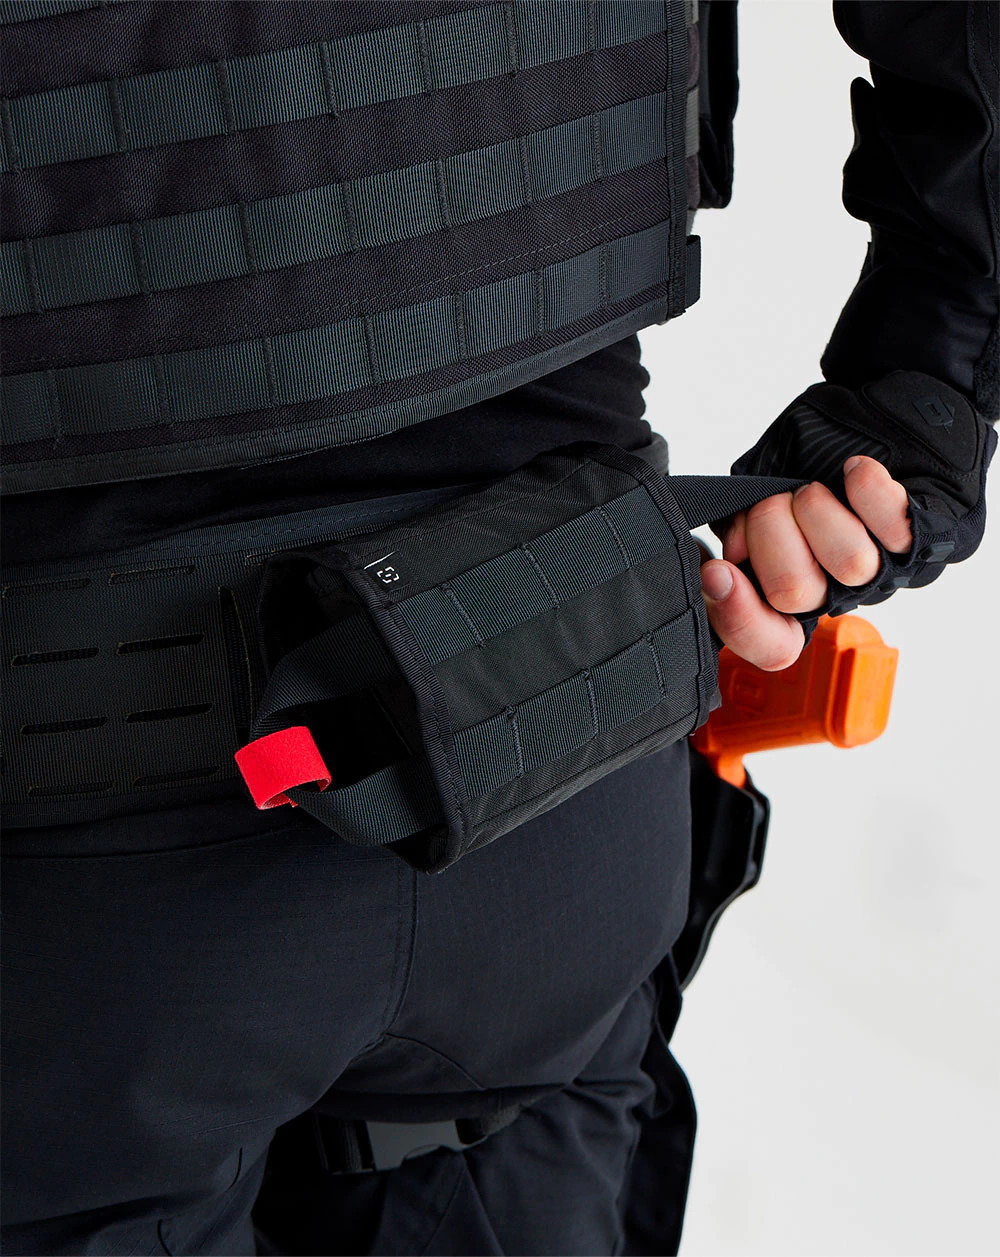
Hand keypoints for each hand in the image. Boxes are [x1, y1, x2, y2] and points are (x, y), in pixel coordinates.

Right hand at [700, 456, 911, 669]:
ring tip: (810, 489)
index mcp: (781, 594)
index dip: (739, 618)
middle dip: (768, 530)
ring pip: (850, 565)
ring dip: (815, 507)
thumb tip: (715, 568)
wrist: (867, 417)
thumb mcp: (746, 492)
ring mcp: (877, 569)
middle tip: (772, 504)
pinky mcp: (918, 538)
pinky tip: (854, 471)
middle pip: (793, 593)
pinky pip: (899, 531)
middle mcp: (832, 592)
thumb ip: (728, 530)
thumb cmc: (801, 457)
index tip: (717, 572)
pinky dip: (869, 492)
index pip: (770, 644)